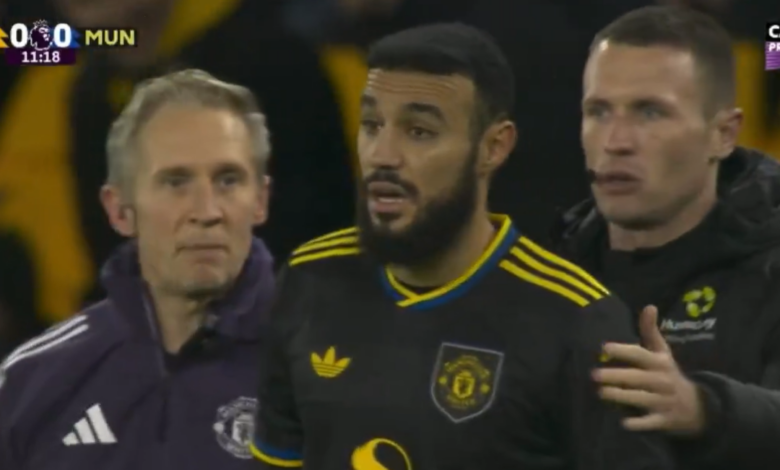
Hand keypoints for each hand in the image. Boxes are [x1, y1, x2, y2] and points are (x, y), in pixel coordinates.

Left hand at [592, 305, 705, 434]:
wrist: (697, 407)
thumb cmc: (668, 374)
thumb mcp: (663, 352)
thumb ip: (651, 331)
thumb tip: (649, 306)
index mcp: (659, 363)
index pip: (640, 355)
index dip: (623, 350)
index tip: (604, 347)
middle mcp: (661, 381)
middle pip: (637, 378)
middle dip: (616, 376)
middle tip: (594, 374)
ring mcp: (663, 401)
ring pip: (641, 398)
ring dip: (621, 396)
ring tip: (601, 393)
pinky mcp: (664, 420)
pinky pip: (651, 422)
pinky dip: (639, 423)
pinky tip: (624, 423)